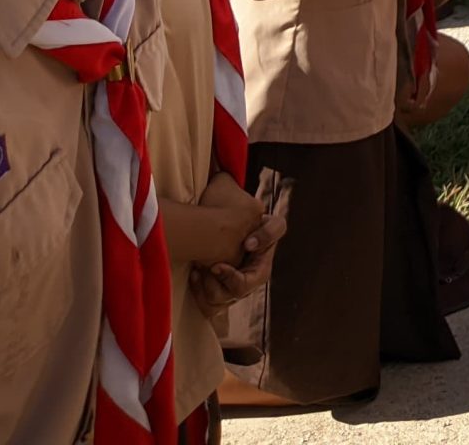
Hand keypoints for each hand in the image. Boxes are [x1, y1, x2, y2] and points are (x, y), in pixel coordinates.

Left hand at [193, 174, 286, 311]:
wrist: (190, 236)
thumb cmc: (209, 212)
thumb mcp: (217, 191)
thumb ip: (224, 180)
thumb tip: (218, 165)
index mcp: (263, 229)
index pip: (277, 229)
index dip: (265, 238)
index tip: (246, 242)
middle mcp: (258, 257)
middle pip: (259, 276)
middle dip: (236, 277)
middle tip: (215, 268)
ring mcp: (243, 278)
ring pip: (238, 292)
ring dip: (216, 286)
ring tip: (198, 272)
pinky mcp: (224, 295)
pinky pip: (220, 303)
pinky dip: (206, 294)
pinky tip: (193, 278)